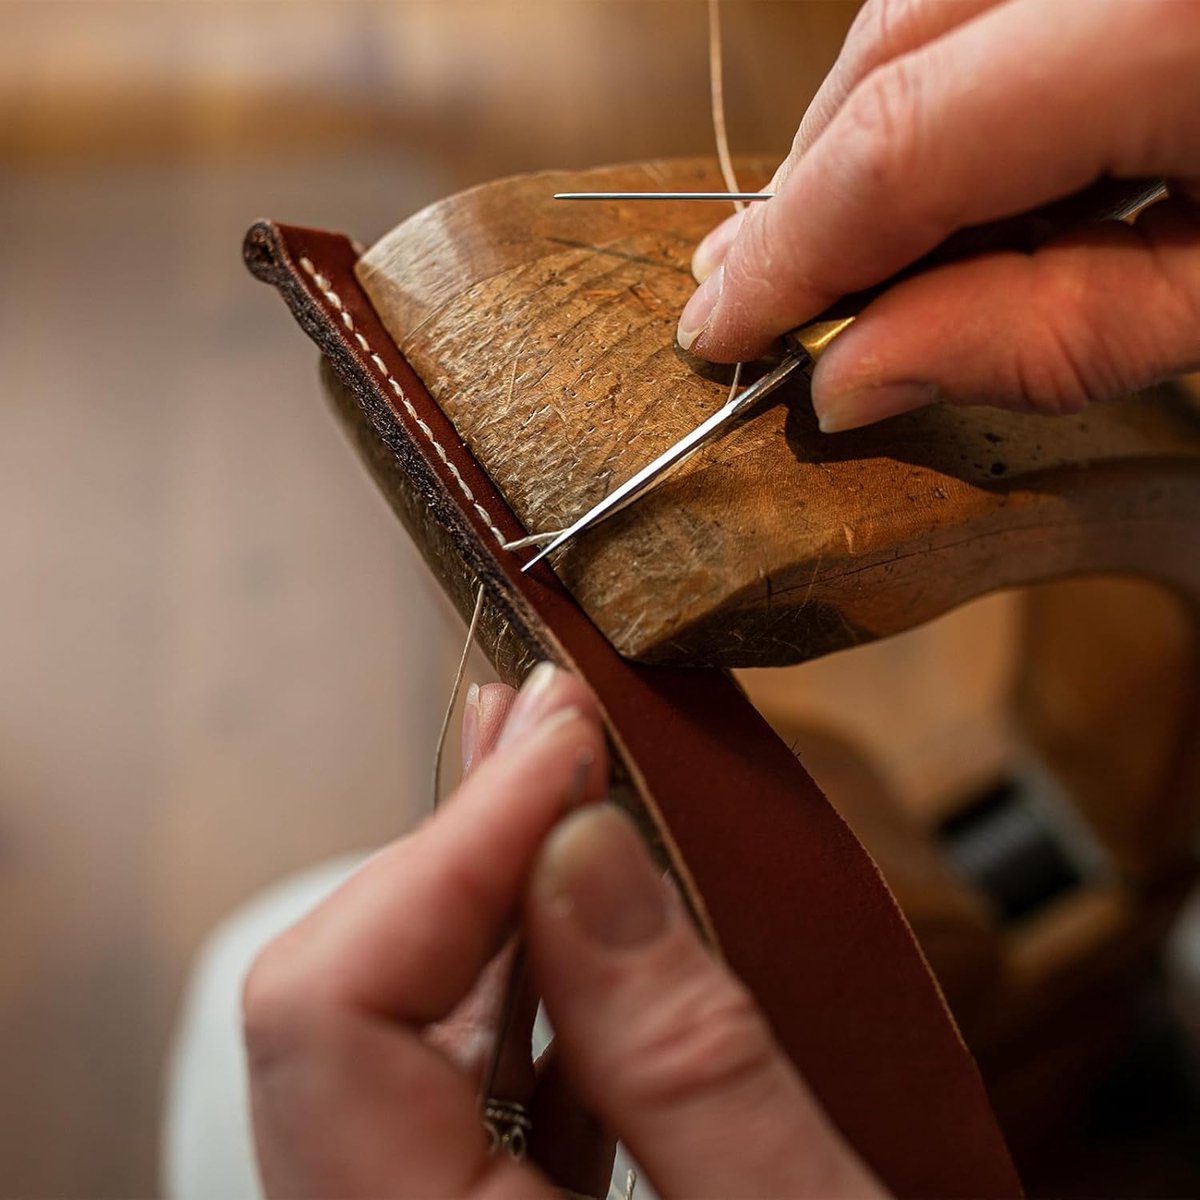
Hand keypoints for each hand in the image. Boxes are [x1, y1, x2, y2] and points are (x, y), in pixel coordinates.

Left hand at [243, 664, 882, 1197]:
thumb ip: (681, 1053)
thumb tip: (581, 843)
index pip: (336, 1013)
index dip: (446, 843)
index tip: (558, 739)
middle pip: (342, 1011)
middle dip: (455, 844)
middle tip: (546, 723)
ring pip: (393, 1038)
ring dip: (482, 891)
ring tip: (546, 770)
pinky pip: (460, 1090)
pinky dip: (521, 975)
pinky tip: (576, 904)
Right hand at [678, 0, 1199, 431]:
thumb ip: (1047, 338)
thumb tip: (853, 379)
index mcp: (1170, 25)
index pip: (905, 141)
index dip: (790, 250)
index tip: (722, 328)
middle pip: (893, 47)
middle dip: (807, 193)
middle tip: (758, 300)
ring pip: (916, 4)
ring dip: (859, 134)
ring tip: (837, 249)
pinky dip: (926, 82)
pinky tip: (930, 170)